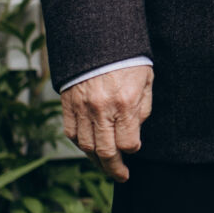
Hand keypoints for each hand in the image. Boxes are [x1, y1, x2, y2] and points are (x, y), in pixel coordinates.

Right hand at [60, 65, 152, 182]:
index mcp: (124, 103)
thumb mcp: (145, 81)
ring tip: (106, 165)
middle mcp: (101, 109)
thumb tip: (135, 134)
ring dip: (96, 160)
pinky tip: (89, 147)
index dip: (133, 150)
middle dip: (114, 168)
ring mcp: (81, 107)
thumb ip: (142, 110)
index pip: (128, 143)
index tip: (134, 148)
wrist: (99, 36)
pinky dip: (80, 144)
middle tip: (121, 176)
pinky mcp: (68, 104)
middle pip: (105, 151)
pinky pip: (71, 132)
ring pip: (86, 146)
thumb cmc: (128, 58)